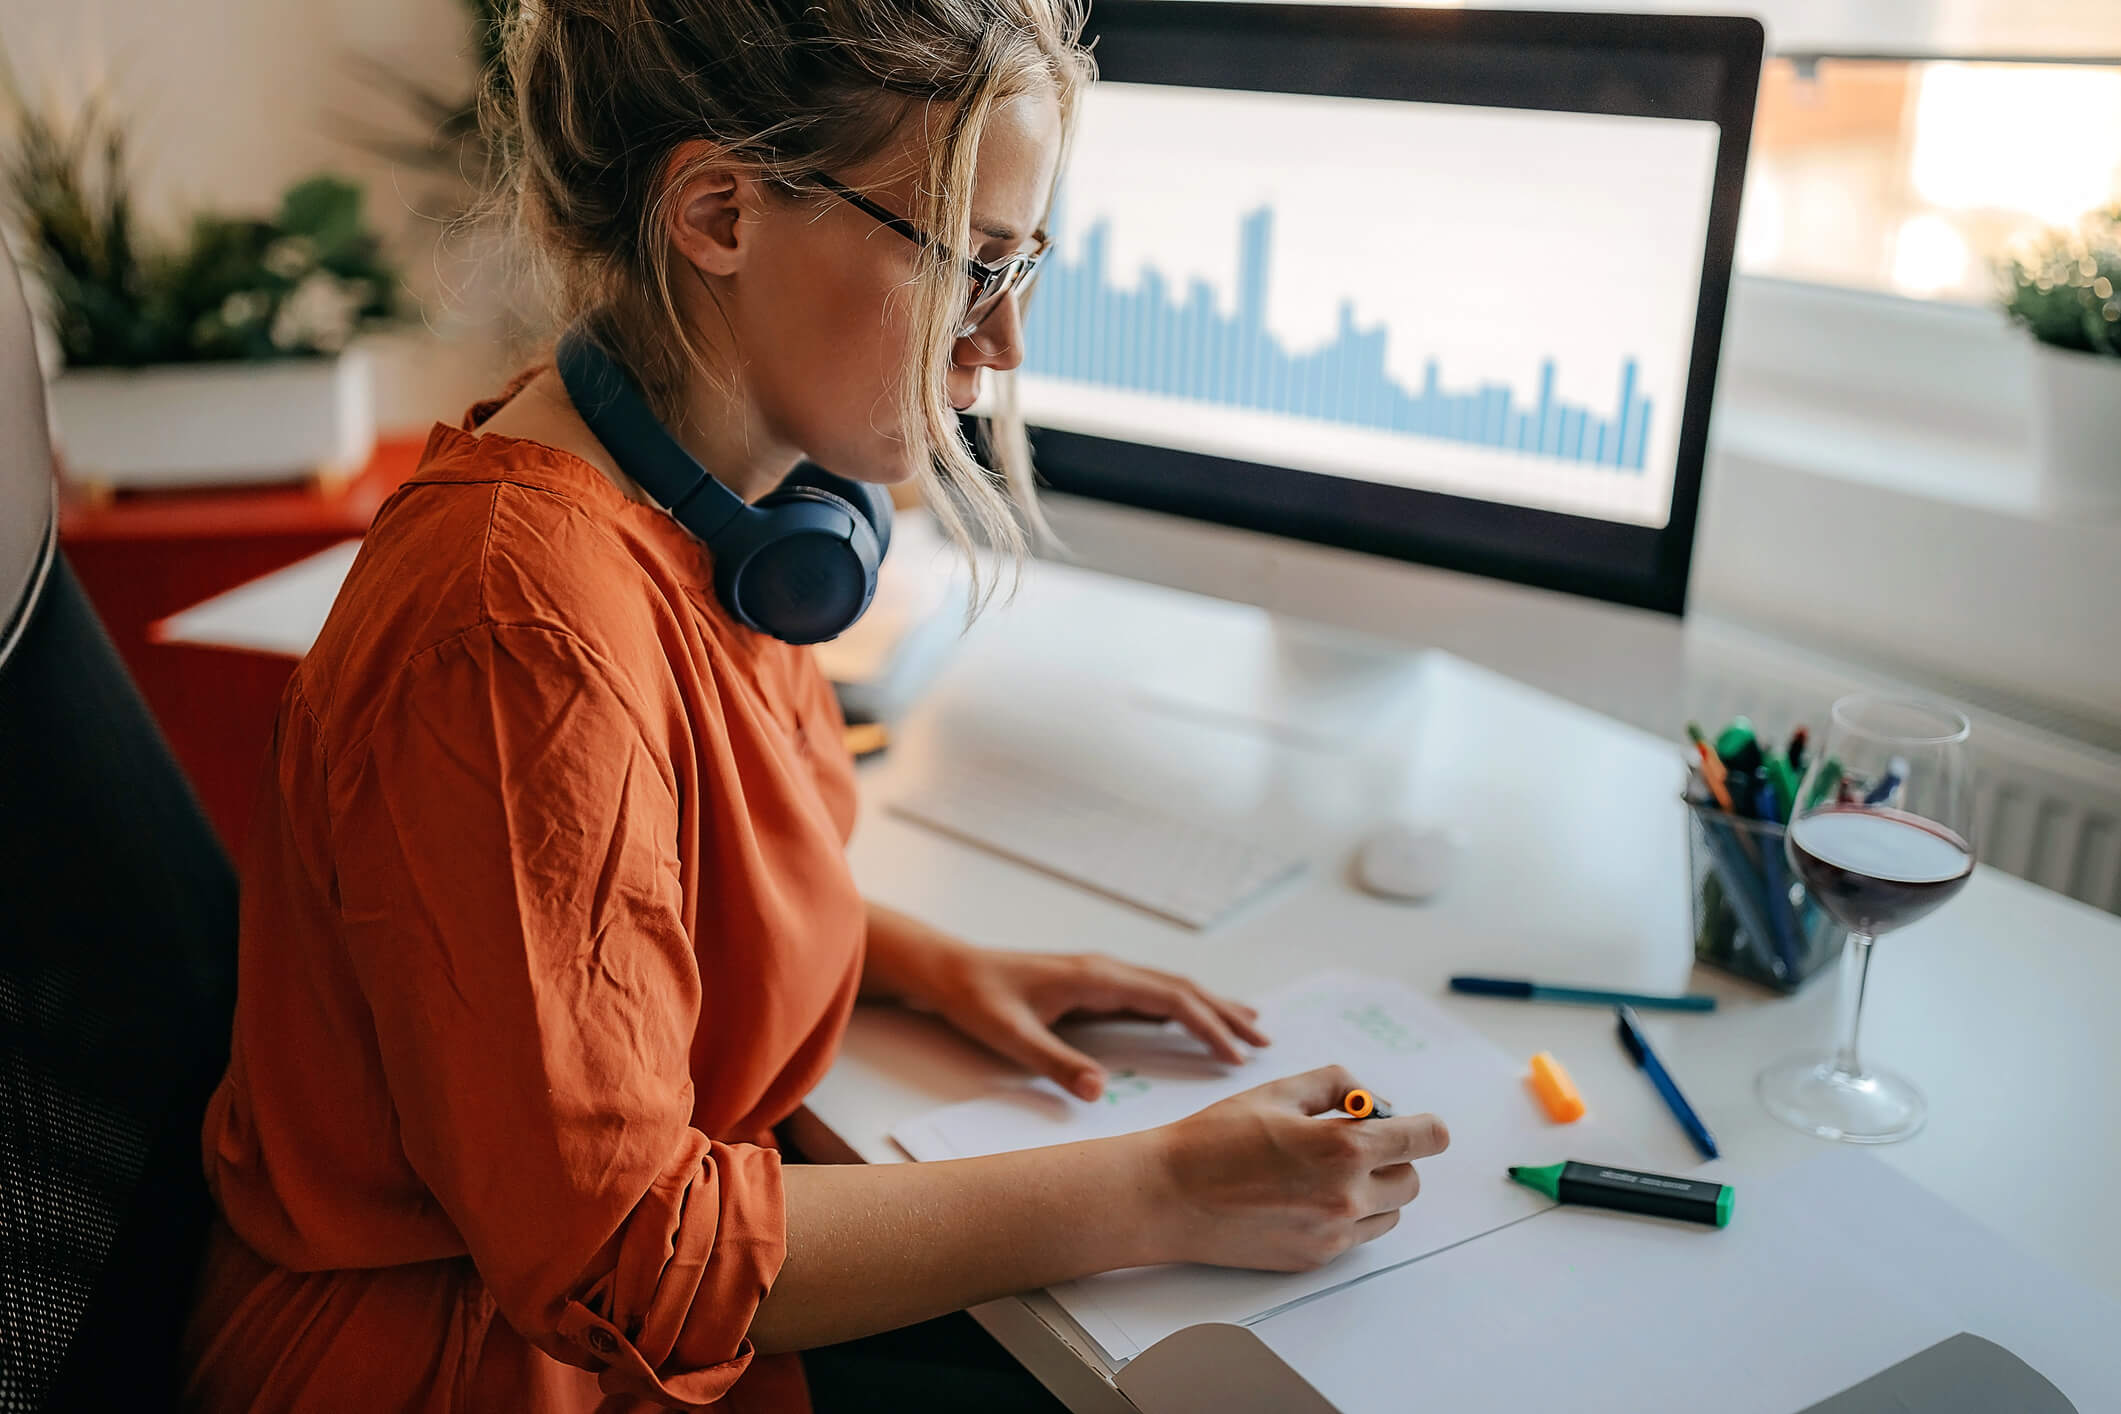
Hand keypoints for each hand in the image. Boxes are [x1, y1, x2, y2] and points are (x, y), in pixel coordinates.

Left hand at [895, 937, 1268, 1100]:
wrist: (949, 970)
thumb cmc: (976, 999)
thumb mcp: (1010, 1037)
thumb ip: (1055, 1063)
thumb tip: (1101, 1091)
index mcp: (1096, 978)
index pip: (1170, 999)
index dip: (1208, 1026)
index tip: (1237, 1055)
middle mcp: (1107, 970)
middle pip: (1183, 988)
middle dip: (1226, 1015)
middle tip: (1265, 1045)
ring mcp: (1102, 975)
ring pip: (1171, 988)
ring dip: (1212, 1007)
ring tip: (1251, 1029)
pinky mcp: (1094, 986)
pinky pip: (1153, 994)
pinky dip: (1185, 1007)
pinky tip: (1197, 1020)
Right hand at [1145, 1064, 1449, 1271]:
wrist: (1169, 1196)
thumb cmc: (1216, 1139)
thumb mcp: (1278, 1091)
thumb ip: (1337, 1085)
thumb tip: (1371, 1101)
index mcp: (1344, 1148)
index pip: (1424, 1140)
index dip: (1427, 1128)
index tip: (1422, 1126)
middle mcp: (1347, 1198)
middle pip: (1411, 1178)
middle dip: (1393, 1156)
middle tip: (1352, 1142)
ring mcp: (1333, 1235)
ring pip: (1390, 1212)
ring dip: (1374, 1189)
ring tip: (1325, 1172)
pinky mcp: (1315, 1259)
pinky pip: (1356, 1237)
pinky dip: (1346, 1216)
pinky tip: (1303, 1196)